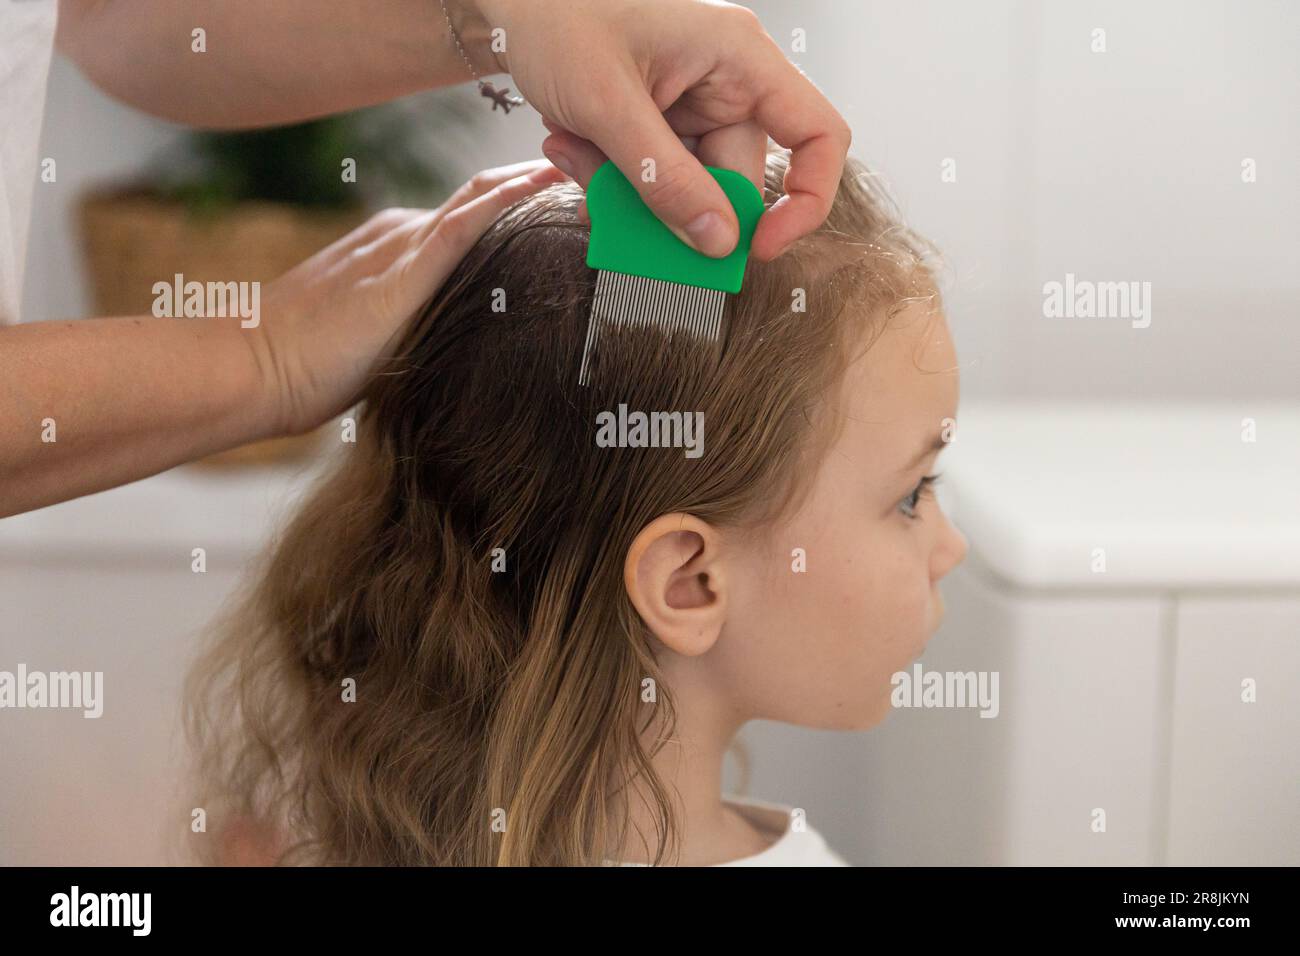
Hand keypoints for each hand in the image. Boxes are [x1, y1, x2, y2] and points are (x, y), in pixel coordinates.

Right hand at [251, 159, 566, 436]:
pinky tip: (542, 187)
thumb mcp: (374, 349)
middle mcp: (399, 235)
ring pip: (480, 203)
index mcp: (393, 251)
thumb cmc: (305, 373)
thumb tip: (461, 362)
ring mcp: (400, 246)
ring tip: (586, 183)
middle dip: (535, 197)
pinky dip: (506, 202)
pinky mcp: (402, 269)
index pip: (466, 225)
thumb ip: (417, 338)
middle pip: (481, 206)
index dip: (514, 218)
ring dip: (532, 191)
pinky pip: (464, 223)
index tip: (560, 222)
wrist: (256, 369)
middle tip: (589, 193)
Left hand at [474, 0, 850, 260]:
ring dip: (630, 193)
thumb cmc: (558, 18)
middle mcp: (728, 82)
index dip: (806, 200)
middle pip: (735, 180)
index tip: (759, 249)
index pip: (819, 135)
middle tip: (611, 208)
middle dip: (674, 206)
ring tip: (573, 154)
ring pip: (688, 188)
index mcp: (740, 58)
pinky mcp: (662, 122)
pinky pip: (657, 177)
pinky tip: (572, 150)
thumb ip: (665, 180)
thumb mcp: (609, 106)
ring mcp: (694, 104)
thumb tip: (718, 243)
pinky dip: (615, 180)